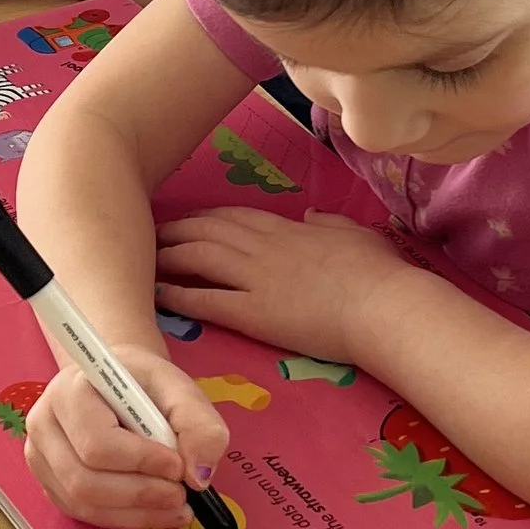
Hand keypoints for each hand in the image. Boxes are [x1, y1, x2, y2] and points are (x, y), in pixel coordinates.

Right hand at [25, 345, 229, 528]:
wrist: (117, 385)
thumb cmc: (143, 385)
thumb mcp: (179, 389)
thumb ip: (198, 425)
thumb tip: (199, 476)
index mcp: (69, 391)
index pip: (97, 443)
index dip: (141, 461)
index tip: (178, 466)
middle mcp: (44, 424)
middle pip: (84, 480)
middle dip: (141, 495)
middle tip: (182, 495)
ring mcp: (41, 458)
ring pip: (82, 503)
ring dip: (136, 513)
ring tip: (175, 507)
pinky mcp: (50, 483)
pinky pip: (83, 514)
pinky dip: (124, 519)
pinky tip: (153, 510)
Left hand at [154, 207, 409, 366]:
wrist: (382, 305)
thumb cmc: (379, 273)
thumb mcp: (357, 234)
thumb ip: (330, 223)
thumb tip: (313, 216)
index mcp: (289, 230)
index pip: (235, 216)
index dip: (206, 217)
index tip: (190, 220)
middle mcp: (264, 247)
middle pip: (207, 230)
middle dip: (177, 231)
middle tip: (154, 236)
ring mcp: (256, 278)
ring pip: (198, 257)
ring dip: (169, 256)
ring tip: (147, 261)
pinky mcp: (253, 313)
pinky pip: (206, 299)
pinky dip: (178, 295)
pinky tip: (158, 296)